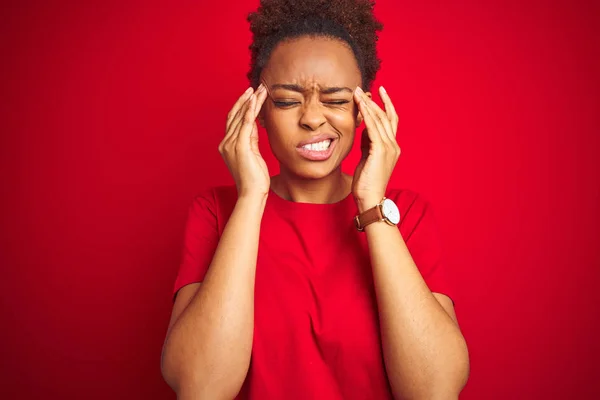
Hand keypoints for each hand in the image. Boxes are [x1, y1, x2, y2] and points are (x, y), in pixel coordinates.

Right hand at [219, 85, 269, 197]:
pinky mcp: (240, 146)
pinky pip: (245, 124)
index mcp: (227, 145)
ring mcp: (231, 145)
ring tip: (259, 90)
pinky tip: (255, 100)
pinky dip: (250, 110)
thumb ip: (251, 139)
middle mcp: (226, 143)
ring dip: (251, 102)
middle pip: (235, 115)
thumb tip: (254, 124)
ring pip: (240, 116)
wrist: (252, 193)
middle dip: (246, 100)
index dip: (242, 106)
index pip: (234, 120)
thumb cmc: (255, 178)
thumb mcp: (253, 154)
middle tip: (256, 87)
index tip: (251, 95)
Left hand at [352, 86, 400, 212]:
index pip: (390, 120)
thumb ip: (368, 143)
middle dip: (373, 101)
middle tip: (361, 89)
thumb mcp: (367, 157)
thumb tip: (364, 129)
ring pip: (379, 119)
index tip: (378, 92)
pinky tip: (360, 106)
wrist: (370, 199)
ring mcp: (389, 148)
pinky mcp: (380, 151)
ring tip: (357, 93)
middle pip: (385, 116)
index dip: (385, 105)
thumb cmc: (367, 182)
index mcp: (392, 147)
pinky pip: (373, 128)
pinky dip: (367, 115)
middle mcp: (393, 145)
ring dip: (368, 104)